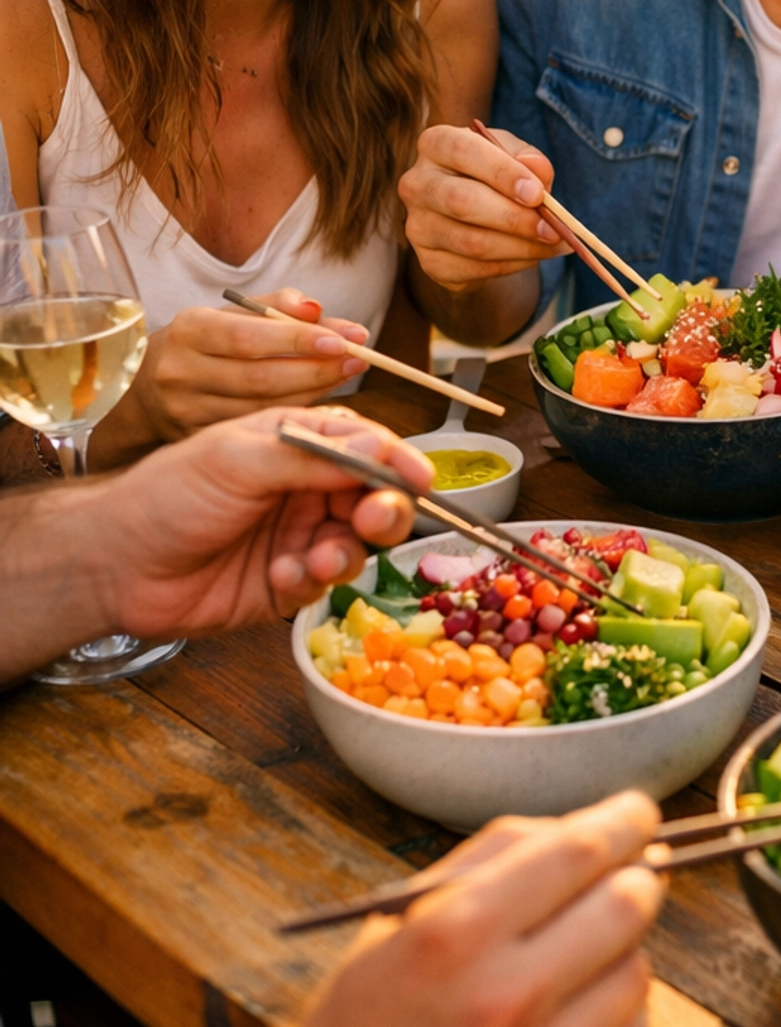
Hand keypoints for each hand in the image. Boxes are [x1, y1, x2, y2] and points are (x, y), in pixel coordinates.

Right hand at [90, 290, 371, 466]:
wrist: (146, 387)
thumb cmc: (206, 341)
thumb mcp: (231, 312)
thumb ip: (278, 306)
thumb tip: (317, 309)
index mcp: (189, 330)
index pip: (249, 338)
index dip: (298, 341)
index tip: (344, 339)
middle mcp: (181, 372)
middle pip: (260, 378)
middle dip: (317, 370)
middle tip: (359, 358)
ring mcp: (186, 412)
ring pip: (262, 409)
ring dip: (313, 393)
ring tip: (347, 375)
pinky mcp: (196, 439)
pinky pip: (255, 429)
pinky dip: (293, 416)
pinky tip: (320, 402)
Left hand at [98, 404, 431, 641]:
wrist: (116, 562)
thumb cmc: (168, 494)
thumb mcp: (238, 457)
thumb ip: (312, 454)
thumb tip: (379, 444)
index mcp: (297, 442)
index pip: (365, 444)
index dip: (395, 460)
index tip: (418, 478)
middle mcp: (304, 487)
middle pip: (373, 496)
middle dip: (383, 509)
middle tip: (374, 519)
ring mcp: (297, 536)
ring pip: (356, 544)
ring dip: (346, 550)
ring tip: (318, 558)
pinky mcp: (286, 583)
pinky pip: (322, 583)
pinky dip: (309, 580)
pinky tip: (279, 576)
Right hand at [262, 793, 661, 1026]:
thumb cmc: (367, 1015)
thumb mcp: (403, 915)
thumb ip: (495, 856)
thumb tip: (595, 829)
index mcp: (455, 934)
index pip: (579, 852)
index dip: (623, 821)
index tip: (638, 813)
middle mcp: (504, 1001)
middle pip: (627, 906)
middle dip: (634, 879)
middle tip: (625, 877)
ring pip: (637, 972)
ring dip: (618, 952)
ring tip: (572, 961)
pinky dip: (612, 1014)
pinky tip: (569, 1016)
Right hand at [400, 123, 563, 290]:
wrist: (477, 215)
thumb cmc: (495, 174)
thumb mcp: (513, 155)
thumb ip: (528, 158)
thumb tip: (537, 170)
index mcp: (435, 144)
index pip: (462, 151)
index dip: (501, 172)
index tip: (536, 193)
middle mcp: (416, 184)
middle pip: (461, 201)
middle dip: (514, 218)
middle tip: (552, 229)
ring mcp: (418, 226)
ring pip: (470, 242)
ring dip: (520, 247)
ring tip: (552, 244)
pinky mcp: (429, 261)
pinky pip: (474, 269)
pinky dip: (511, 265)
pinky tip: (533, 256)